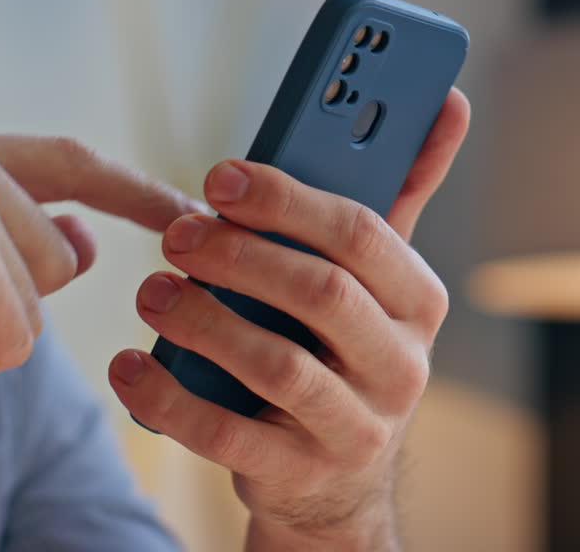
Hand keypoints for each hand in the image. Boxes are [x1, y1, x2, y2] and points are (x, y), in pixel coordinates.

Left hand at [110, 89, 471, 549]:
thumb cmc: (345, 349)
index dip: (288, 200)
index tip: (222, 175)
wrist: (335, 480)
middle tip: (178, 234)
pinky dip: (171, 398)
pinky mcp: (301, 474)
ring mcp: (357, 428)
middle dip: (240, 257)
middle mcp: (402, 367)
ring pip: (276, 366)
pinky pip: (228, 435)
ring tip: (153, 292)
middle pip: (321, 295)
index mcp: (419, 302)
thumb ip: (397, 194)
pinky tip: (130, 367)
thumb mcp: (376, 280)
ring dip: (202, 321)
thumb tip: (448, 100)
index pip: (363, 235)